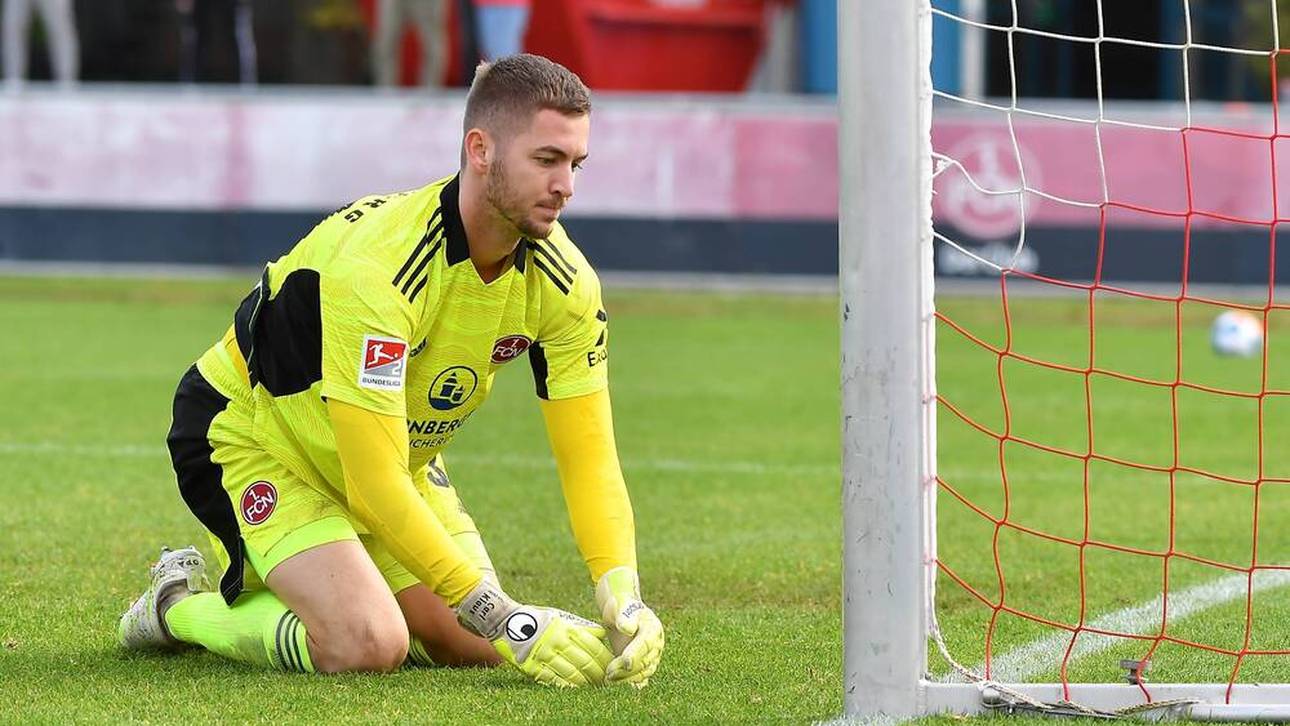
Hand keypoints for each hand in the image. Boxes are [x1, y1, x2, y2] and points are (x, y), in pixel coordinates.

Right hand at [456, 578, 611, 686]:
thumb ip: (581, 626)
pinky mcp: (533, 666)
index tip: (613, 668)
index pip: (594, 647)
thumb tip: (602, 634)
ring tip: (595, 689)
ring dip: (586, 683)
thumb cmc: (538, 618)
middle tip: (608, 683)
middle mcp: (558, 642)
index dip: (605, 660)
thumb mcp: (561, 616)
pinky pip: (553, 679)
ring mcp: (545, 655)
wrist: (506, 620)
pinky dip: (566, 686)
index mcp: (567, 628)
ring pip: (572, 673)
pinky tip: (576, 690)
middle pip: (586, 662)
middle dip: (599, 674)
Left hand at [595, 567, 664, 686]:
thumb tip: (627, 628)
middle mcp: (656, 645)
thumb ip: (624, 616)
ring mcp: (650, 657)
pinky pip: (639, 678)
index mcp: (653, 628)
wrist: (621, 613)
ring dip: (626, 679)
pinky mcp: (642, 666)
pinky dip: (630, 683)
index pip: (646, 644)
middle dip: (627, 669)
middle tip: (609, 672)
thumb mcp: (621, 606)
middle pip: (644, 661)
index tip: (625, 661)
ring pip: (642, 673)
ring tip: (609, 678)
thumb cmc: (621, 607)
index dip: (636, 653)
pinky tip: (618, 686)